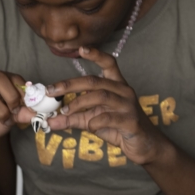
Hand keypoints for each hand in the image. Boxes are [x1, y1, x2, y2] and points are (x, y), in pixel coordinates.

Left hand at [45, 47, 168, 164]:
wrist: (144, 145)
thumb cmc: (118, 127)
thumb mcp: (94, 120)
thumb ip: (74, 118)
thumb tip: (50, 121)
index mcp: (116, 85)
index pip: (108, 63)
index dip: (96, 55)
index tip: (81, 49)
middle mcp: (123, 91)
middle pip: (94, 81)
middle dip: (70, 85)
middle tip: (51, 91)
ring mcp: (128, 105)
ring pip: (100, 96)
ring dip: (79, 103)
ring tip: (65, 111)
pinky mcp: (130, 121)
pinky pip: (108, 117)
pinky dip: (94, 121)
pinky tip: (89, 127)